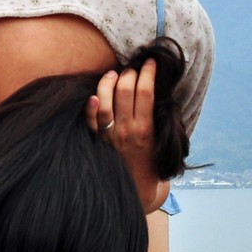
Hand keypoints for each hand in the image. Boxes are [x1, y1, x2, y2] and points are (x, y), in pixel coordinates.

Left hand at [87, 61, 166, 212]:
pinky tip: (93, 95)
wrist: (137, 188)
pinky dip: (90, 107)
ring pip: (105, 100)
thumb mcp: (161, 140)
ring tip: (113, 74)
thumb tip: (155, 91)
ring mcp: (110, 135)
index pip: (146, 92)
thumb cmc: (152, 162)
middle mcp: (127, 130)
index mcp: (146, 129)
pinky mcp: (98, 141)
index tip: (150, 63)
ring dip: (109, 82)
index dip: (148, 72)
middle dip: (129, 73)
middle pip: (125, 91)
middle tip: (132, 68)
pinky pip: (90, 121)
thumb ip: (157, 118)